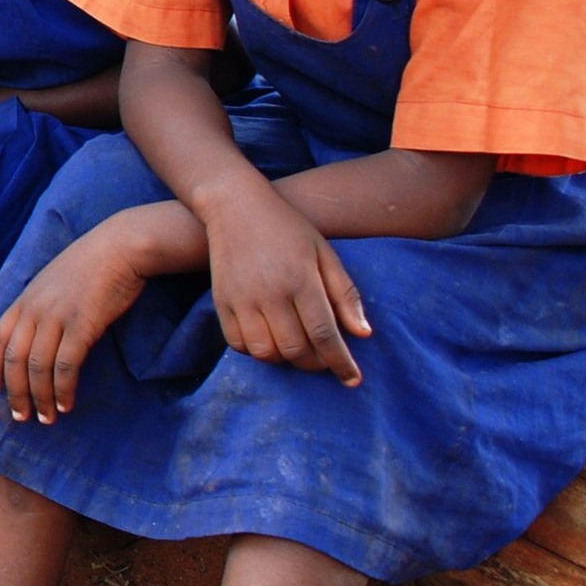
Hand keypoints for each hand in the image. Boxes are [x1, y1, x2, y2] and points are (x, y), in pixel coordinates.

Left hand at [0, 219, 150, 423]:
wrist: (120, 247)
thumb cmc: (91, 265)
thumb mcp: (54, 283)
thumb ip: (41, 308)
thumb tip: (38, 337)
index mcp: (25, 299)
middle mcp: (34, 308)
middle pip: (14, 359)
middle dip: (15, 393)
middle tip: (21, 418)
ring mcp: (57, 316)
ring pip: (37, 367)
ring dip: (40, 398)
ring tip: (46, 419)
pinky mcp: (82, 324)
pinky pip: (66, 365)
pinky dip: (63, 389)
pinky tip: (66, 405)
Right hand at [202, 184, 370, 385]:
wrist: (235, 206)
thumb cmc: (287, 228)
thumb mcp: (325, 253)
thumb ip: (345, 294)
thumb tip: (363, 334)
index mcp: (301, 280)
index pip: (325, 335)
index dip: (341, 363)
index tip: (353, 380)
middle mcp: (270, 293)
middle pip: (296, 350)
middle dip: (315, 364)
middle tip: (324, 360)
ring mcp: (242, 299)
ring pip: (266, 353)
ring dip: (285, 360)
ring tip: (296, 349)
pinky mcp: (221, 301)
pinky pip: (238, 344)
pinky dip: (256, 351)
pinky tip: (269, 339)